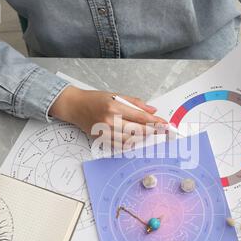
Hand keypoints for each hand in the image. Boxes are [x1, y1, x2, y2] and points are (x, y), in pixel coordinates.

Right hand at [49, 86, 166, 143]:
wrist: (76, 107)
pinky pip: (120, 146)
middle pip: (137, 131)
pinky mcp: (101, 140)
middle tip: (160, 130)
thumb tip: (152, 111)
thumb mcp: (116, 95)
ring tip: (146, 133)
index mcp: (115, 108)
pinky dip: (129, 143)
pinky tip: (133, 138)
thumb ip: (136, 103)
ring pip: (130, 141)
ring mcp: (105, 132)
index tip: (165, 125)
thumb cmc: (95, 99)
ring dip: (141, 138)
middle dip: (151, 131)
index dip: (155, 122)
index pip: (141, 117)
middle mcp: (110, 121)